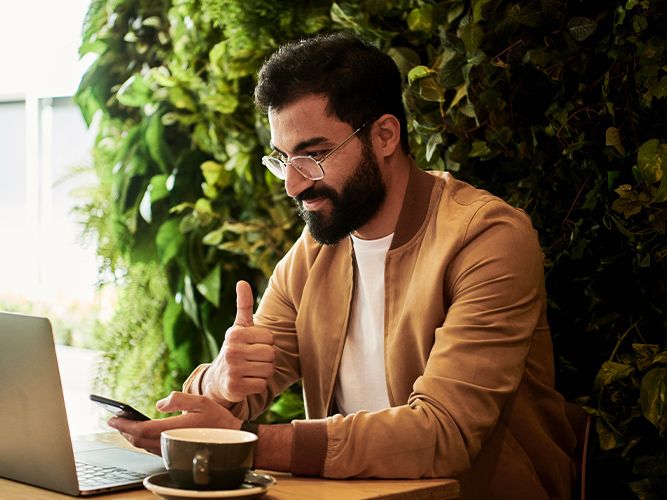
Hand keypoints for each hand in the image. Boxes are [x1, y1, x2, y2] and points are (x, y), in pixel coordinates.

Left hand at [108, 392, 240, 454]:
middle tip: (114, 421)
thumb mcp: (201, 401)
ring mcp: (172, 450)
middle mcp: (170, 442)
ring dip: (132, 436)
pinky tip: (142, 434)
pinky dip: (142, 442)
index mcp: (173, 429)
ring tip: (125, 426)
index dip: (124, 425)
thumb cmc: (218, 420)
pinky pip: (152, 449)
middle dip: (124, 430)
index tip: (112, 418)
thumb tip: (160, 403)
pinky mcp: (175, 453)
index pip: (141, 429)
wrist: (232, 440)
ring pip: (144, 446)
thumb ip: (179, 399)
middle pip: (138, 440)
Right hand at [203, 280, 274, 403]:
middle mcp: (231, 351)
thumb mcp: (239, 327)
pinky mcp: (234, 388)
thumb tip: (242, 281)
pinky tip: (247, 382)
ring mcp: (232, 370)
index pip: (270, 338)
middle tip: (253, 360)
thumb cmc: (236, 348)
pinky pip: (262, 385)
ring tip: (250, 370)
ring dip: (263, 372)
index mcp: (235, 334)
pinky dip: (258, 385)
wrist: (218, 379)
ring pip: (268, 370)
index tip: (253, 346)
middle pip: (271, 354)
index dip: (266, 343)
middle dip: (267, 358)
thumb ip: (244, 305)